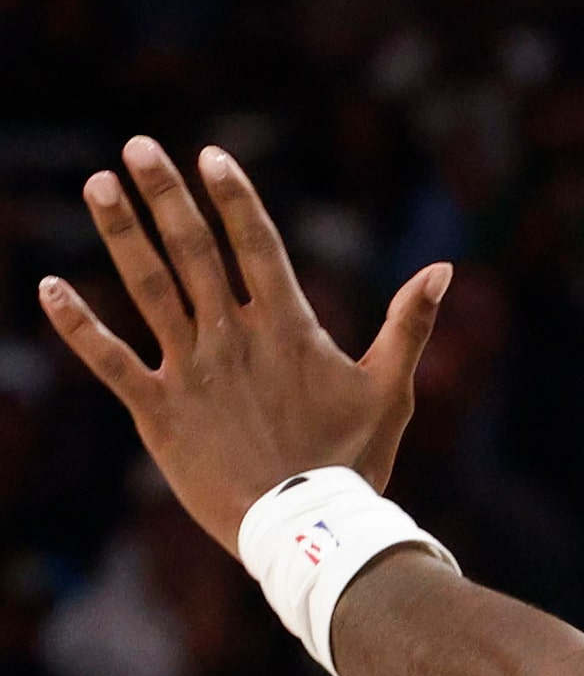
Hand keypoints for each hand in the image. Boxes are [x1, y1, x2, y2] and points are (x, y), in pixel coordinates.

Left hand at [36, 137, 449, 547]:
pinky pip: (110, 360)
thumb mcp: (391, 390)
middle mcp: (234, 338)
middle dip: (166, 195)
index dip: (233, 198)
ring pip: (149, 289)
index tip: (210, 155)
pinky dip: (77, 324)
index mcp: (288, 328)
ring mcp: (192, 371)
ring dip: (122, 233)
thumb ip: (409, 324)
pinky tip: (47, 286)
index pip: (257, 246)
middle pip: (194, 251)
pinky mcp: (158, 410)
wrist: (307, 529)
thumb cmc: (353, 461)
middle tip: (139, 146)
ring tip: (98, 183)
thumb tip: (444, 268)